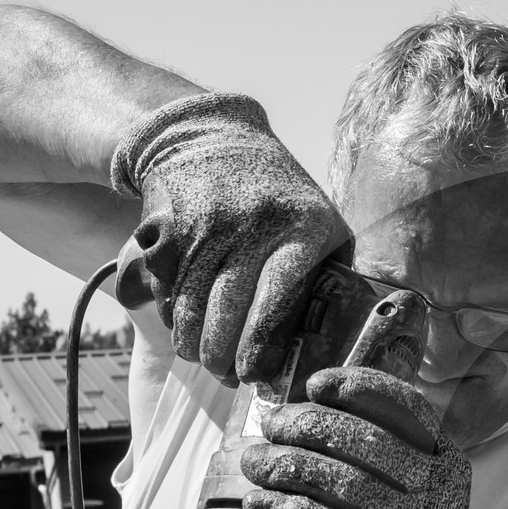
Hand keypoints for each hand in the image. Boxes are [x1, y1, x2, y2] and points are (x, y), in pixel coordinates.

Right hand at [111, 93, 348, 383]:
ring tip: (200, 358)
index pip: (279, 295)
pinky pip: (166, 282)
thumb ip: (332, 272)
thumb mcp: (321, 219)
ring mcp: (206, 221)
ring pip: (191, 299)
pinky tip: (181, 326)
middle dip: (221, 351)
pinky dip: (170, 311)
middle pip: (229, 304)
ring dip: (192, 338)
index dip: (260, 341)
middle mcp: (252, 222)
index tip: (252, 374)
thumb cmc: (281, 196)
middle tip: (224, 374)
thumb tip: (341, 340)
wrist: (211, 133)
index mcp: (302, 226)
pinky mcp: (167, 221)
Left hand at [241, 368, 493, 508]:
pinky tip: (259, 507)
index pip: (405, 408)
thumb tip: (296, 416)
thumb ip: (371, 457)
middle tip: (268, 430)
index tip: (315, 386)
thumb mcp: (407, 494)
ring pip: (343, 482)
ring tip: (254, 466)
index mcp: (445, 461)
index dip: (358, 388)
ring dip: (286, 468)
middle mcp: (439, 490)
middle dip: (306, 426)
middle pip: (365, 441)